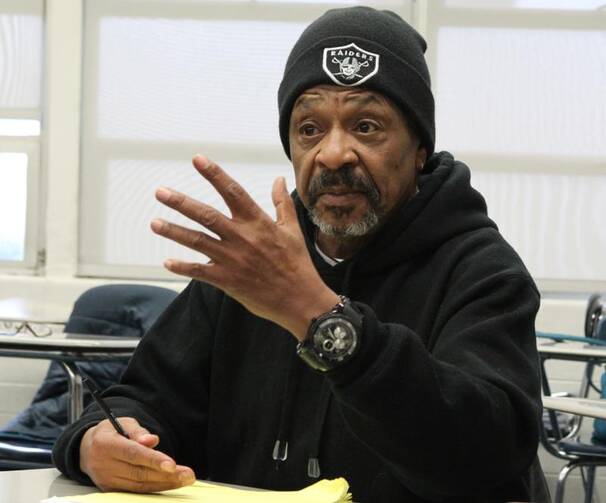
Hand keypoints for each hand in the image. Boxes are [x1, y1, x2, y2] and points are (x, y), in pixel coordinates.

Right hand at [79, 417, 194, 492]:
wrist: (87, 449)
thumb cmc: (111, 432)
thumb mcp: (123, 423)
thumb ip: (138, 431)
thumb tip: (152, 441)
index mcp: (105, 444)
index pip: (132, 454)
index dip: (153, 460)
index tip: (172, 465)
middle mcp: (103, 465)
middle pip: (138, 473)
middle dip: (166, 475)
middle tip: (188, 475)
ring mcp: (105, 480)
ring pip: (138, 485)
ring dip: (164, 484)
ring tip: (185, 480)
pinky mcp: (110, 490)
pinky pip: (135, 491)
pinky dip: (154, 488)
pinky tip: (171, 484)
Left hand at [150, 155, 338, 339]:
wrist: (299, 299)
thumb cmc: (297, 263)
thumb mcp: (292, 230)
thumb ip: (281, 203)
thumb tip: (278, 179)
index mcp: (258, 223)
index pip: (233, 192)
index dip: (214, 174)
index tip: (198, 159)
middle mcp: (242, 238)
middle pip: (206, 215)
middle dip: (181, 202)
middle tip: (160, 192)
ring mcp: (233, 260)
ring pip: (198, 241)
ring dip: (174, 231)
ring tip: (155, 223)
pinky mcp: (228, 280)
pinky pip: (200, 271)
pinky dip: (182, 267)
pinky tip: (167, 262)